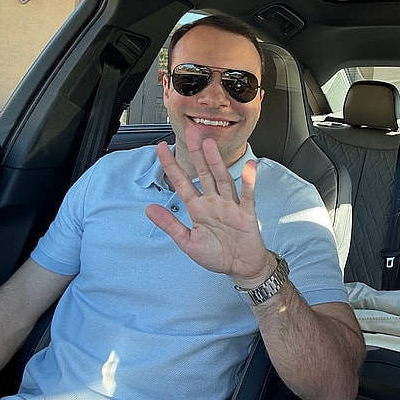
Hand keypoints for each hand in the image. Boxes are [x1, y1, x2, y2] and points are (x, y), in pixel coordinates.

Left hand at [144, 130, 273, 285]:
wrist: (241, 267)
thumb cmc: (217, 255)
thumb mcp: (187, 242)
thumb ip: (169, 224)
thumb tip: (148, 209)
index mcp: (198, 209)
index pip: (181, 182)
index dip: (171, 165)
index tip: (161, 148)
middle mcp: (213, 202)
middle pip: (203, 173)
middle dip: (195, 153)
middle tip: (190, 133)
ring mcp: (230, 205)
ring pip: (222, 178)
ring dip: (216, 161)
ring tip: (209, 145)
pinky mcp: (246, 212)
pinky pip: (247, 194)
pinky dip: (249, 180)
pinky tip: (251, 166)